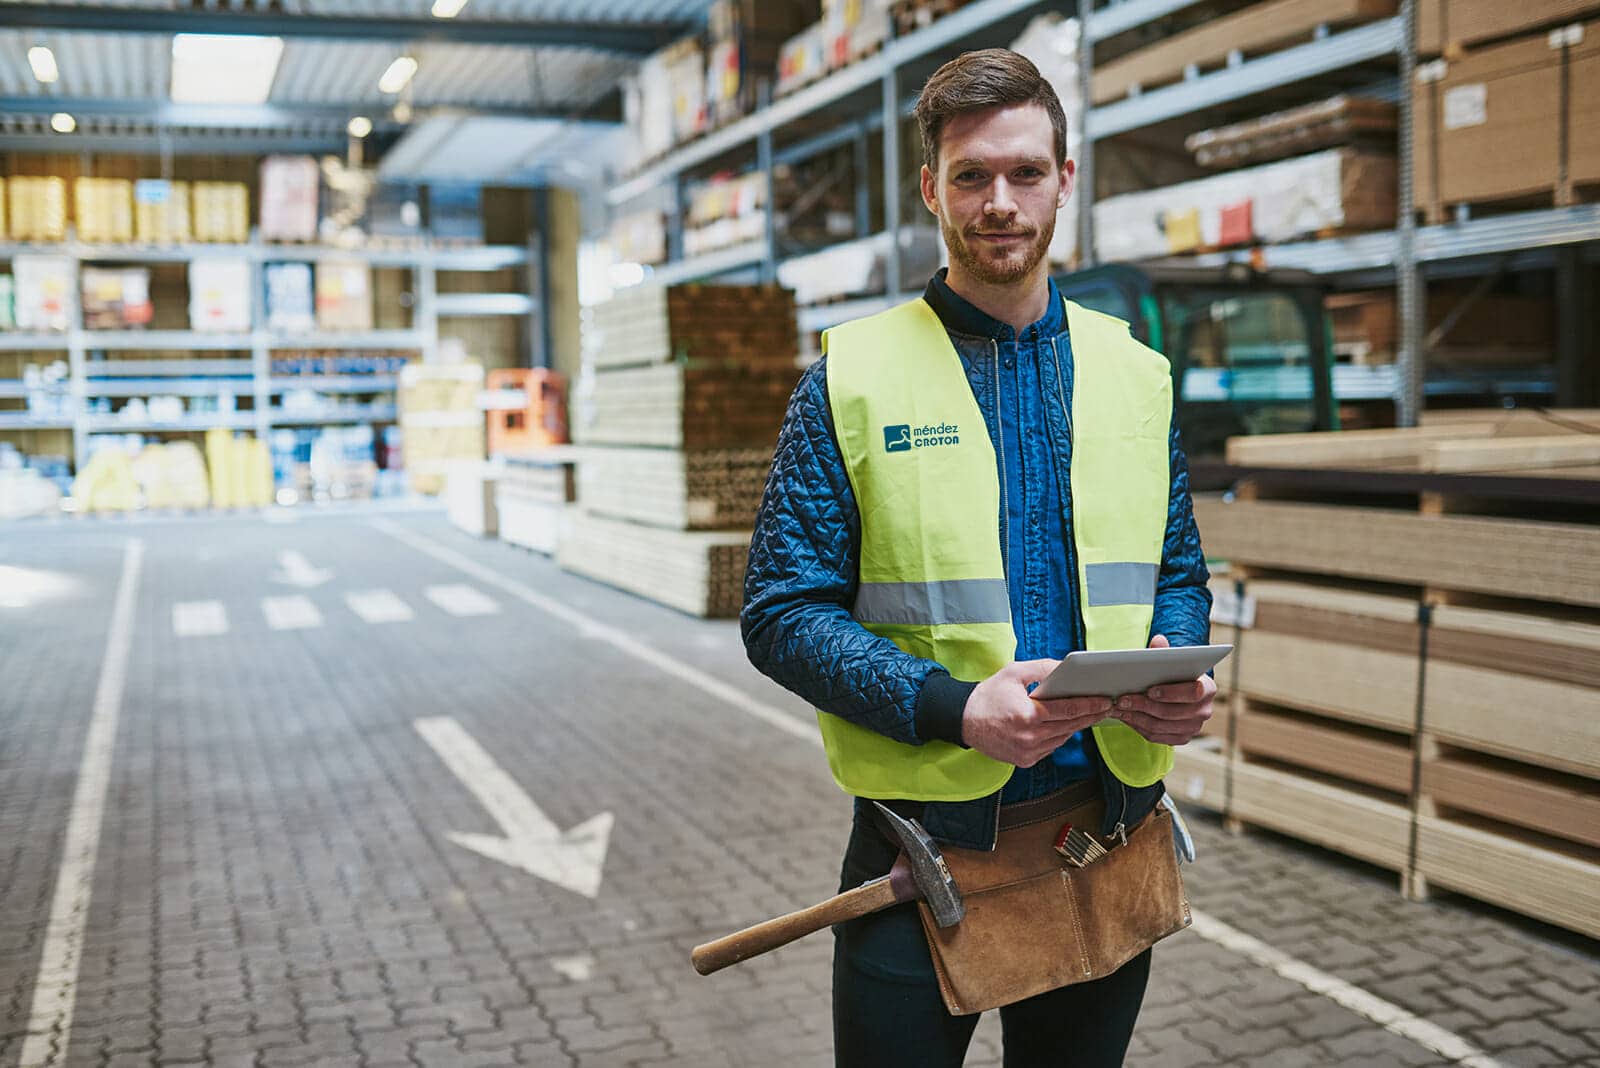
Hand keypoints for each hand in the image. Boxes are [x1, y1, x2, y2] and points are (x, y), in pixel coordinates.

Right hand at [961, 660, 1113, 768]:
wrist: (964, 720)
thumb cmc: (989, 694)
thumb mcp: (1014, 673)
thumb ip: (1043, 669)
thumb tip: (1066, 667)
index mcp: (1028, 715)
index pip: (1068, 710)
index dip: (1090, 705)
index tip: (1106, 700)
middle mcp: (1029, 737)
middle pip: (1071, 726)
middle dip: (1090, 715)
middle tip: (1106, 707)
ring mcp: (1027, 752)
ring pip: (1062, 738)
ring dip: (1076, 726)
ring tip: (1089, 714)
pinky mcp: (1025, 761)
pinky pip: (1051, 747)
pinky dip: (1059, 736)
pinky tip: (1065, 725)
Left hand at [1109, 634, 1216, 745]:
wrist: (1179, 693)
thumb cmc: (1175, 674)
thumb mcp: (1172, 661)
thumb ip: (1165, 651)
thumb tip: (1158, 640)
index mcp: (1208, 688)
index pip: (1193, 692)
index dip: (1170, 693)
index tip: (1149, 690)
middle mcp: (1204, 710)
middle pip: (1172, 713)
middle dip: (1144, 706)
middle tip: (1122, 700)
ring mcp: (1194, 727)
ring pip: (1161, 726)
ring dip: (1137, 717)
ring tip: (1119, 708)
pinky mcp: (1181, 738)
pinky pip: (1157, 736)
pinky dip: (1138, 727)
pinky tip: (1125, 717)